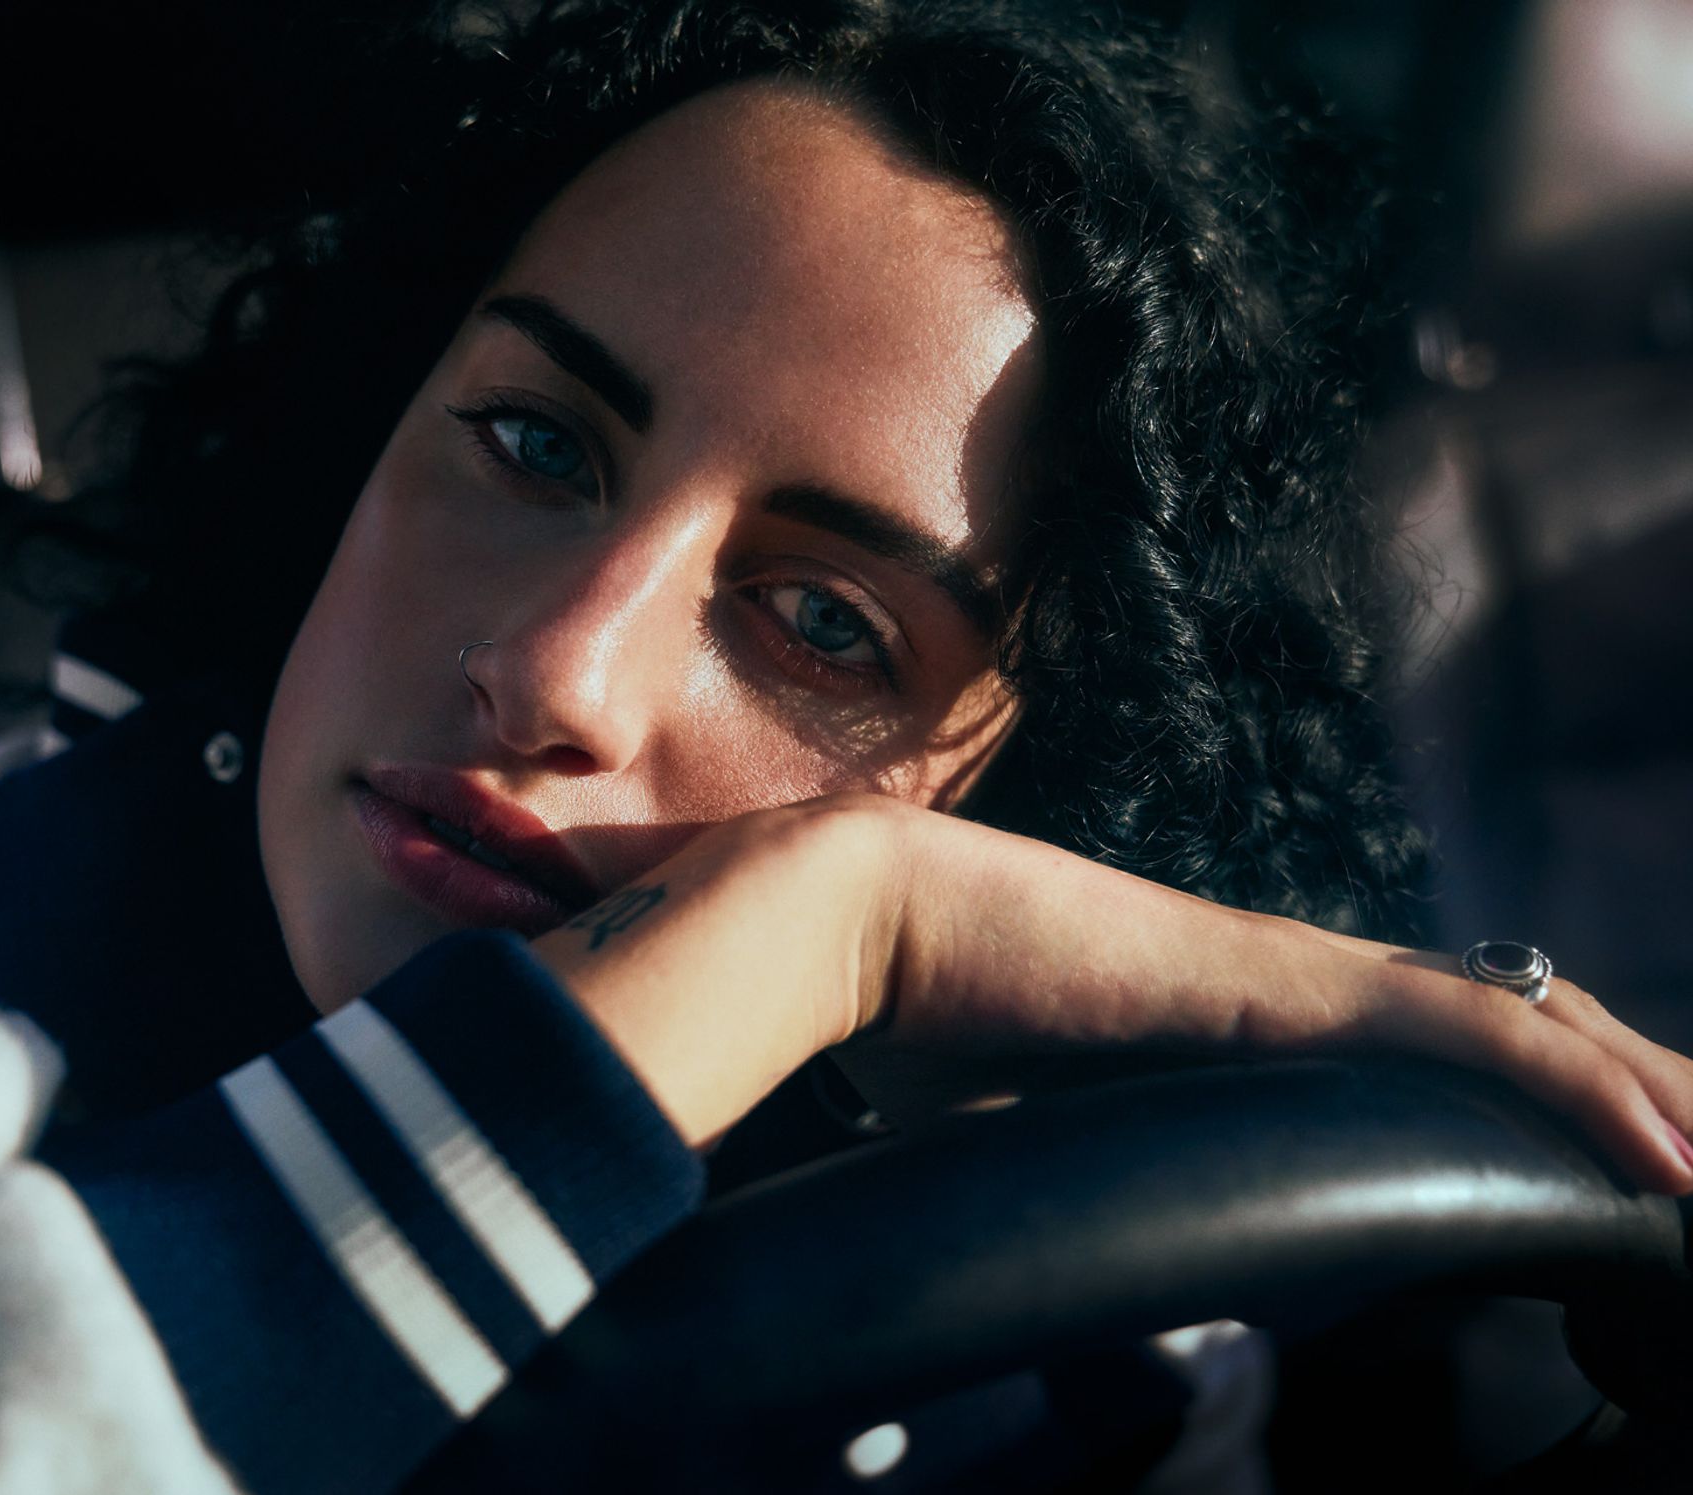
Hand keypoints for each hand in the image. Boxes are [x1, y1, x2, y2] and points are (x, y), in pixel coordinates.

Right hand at [533, 793, 1692, 1195]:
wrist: (871, 920)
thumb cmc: (930, 1021)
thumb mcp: (1036, 1138)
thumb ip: (1084, 1180)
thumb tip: (1070, 1261)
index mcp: (1254, 1026)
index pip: (1438, 1055)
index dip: (1539, 1103)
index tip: (1615, 1176)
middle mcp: (1302, 989)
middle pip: (1516, 1034)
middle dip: (1635, 1098)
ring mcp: (1304, 979)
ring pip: (1532, 1033)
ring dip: (1651, 1098)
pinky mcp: (1290, 984)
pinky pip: (1477, 1038)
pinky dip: (1587, 1091)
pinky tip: (1672, 1152)